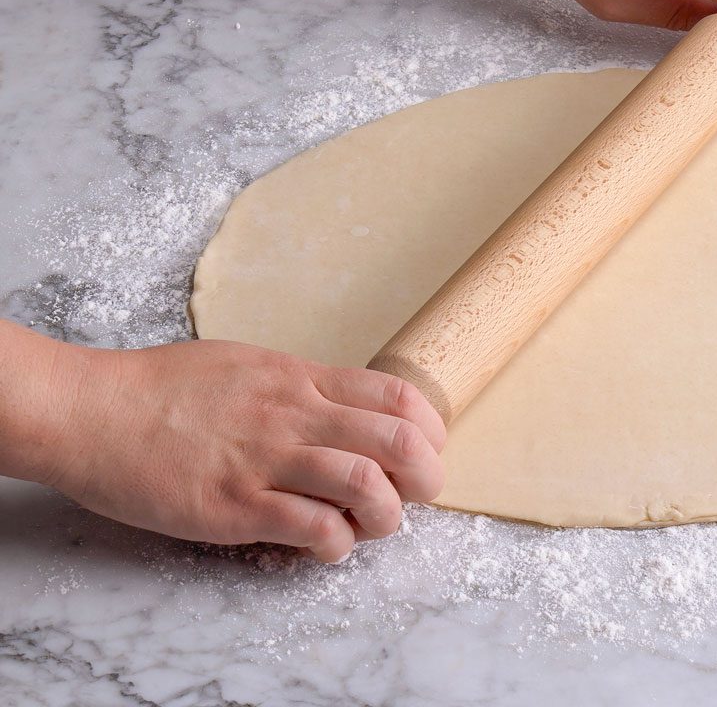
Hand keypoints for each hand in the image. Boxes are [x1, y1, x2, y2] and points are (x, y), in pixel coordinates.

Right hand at [40, 338, 446, 562]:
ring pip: (367, 485)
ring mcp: (267, 462)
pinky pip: (314, 528)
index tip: (424, 452)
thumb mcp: (249, 366)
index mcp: (302, 380)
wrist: (93, 411)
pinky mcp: (236, 507)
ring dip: (386, 515)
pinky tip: (324, 542)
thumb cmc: (164, 388)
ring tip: (370, 524)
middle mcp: (295, 416)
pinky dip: (335, 543)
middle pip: (401, 441)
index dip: (430, 430)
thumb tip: (345, 410)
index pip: (399, 396)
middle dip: (427, 476)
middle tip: (414, 495)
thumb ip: (302, 388)